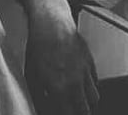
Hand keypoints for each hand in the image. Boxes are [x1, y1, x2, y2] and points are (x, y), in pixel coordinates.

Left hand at [25, 0, 98, 114]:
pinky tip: (81, 87)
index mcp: (59, 89)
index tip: (62, 114)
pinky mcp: (90, 62)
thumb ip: (40, 98)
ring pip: (94, 98)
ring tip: (78, 103)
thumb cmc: (38, 47)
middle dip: (79, 114)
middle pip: (86, 111)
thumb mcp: (31, 77)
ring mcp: (85, 72)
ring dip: (87, 104)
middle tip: (72, 111)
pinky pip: (96, 82)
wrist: (51, 23)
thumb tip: (43, 109)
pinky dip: (91, 88)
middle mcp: (76, 82)